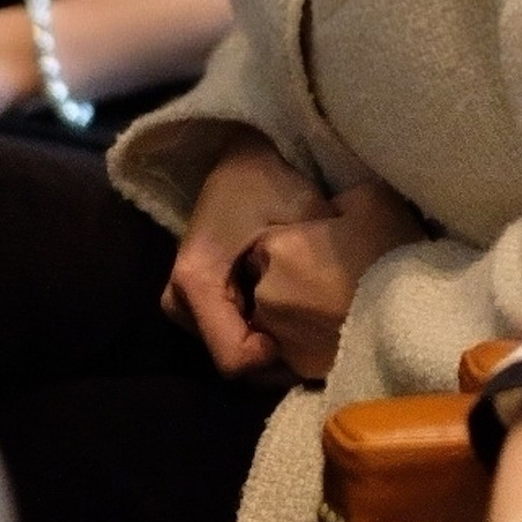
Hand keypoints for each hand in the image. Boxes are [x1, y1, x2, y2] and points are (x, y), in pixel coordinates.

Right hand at [164, 138, 329, 374]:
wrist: (240, 160)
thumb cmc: (271, 184)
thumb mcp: (301, 222)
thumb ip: (315, 264)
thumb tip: (344, 309)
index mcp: (196, 281)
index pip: (234, 360)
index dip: (275, 359)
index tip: (304, 333)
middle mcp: (177, 300)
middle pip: (231, 360)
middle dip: (275, 355)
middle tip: (312, 331)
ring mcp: (179, 305)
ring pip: (230, 352)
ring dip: (268, 344)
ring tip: (300, 319)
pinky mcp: (188, 304)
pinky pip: (227, 337)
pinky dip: (257, 333)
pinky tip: (284, 313)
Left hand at [247, 179, 421, 378]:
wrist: (415, 321)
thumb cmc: (389, 253)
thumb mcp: (370, 198)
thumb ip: (337, 203)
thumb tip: (333, 213)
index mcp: (275, 249)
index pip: (271, 242)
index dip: (299, 243)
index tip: (327, 247)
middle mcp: (266, 295)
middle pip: (272, 282)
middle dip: (295, 280)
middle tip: (336, 278)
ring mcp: (281, 336)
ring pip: (283, 318)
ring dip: (302, 313)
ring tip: (341, 309)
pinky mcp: (302, 368)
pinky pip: (302, 347)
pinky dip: (316, 341)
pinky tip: (346, 333)